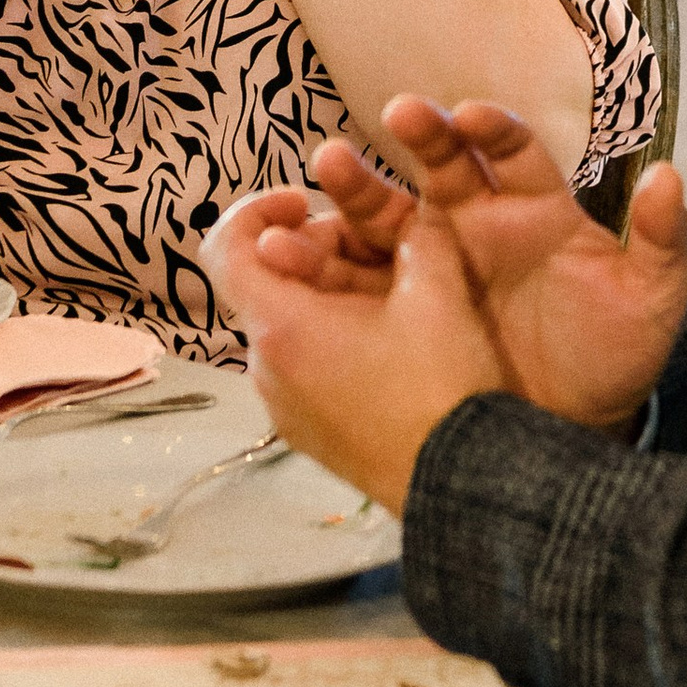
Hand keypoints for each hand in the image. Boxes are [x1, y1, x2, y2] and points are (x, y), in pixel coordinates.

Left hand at [208, 191, 511, 516]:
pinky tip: (382, 342)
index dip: (255, 209)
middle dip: (309, 250)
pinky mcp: (304, 433)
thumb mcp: (438, 294)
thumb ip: (418, 236)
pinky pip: (297, 367)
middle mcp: (264, 369)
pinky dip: (324, 338)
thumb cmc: (441, 388)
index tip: (303, 200)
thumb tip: (412, 215)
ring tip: (383, 292)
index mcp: (282, 328)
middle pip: (262, 285)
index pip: (225, 248)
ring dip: (319, 295)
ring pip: (282, 327)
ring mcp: (281, 407)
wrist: (460, 485)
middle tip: (367, 243)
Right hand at [209, 95, 686, 435]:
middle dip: (422, 136)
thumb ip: (661, 241)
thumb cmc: (616, 356)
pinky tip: (294, 246)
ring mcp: (435, 262)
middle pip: (443, 165)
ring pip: (391, 211)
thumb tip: (669, 175)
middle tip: (399, 114)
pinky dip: (328, 258)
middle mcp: (480, 220)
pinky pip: (359, 276)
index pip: (513, 151)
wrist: (575, 431)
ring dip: (359, 188)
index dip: (493, 129)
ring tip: (326, 168)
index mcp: (537, 206)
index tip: (471, 115)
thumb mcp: (651, 300)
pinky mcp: (401, 307)